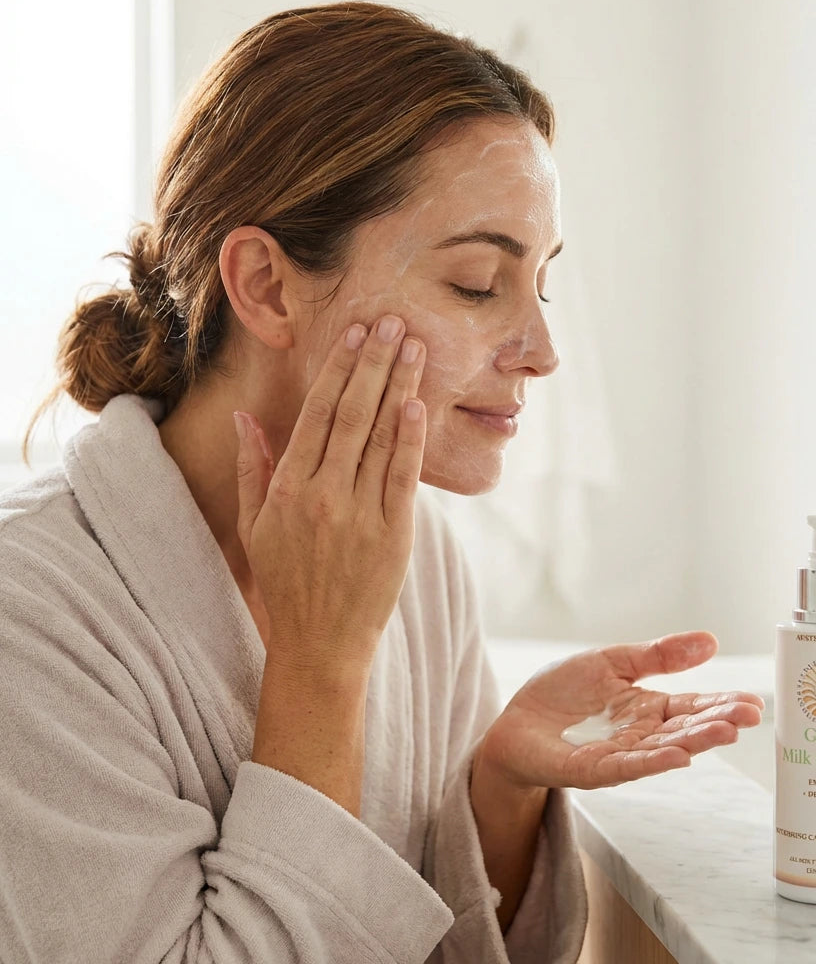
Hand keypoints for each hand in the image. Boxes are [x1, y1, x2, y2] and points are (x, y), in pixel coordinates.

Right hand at [233, 314, 425, 661]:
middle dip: (374, 364)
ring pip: (381, 437)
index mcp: (287, 490)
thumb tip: (245, 418)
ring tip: (414, 348)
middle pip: (352, 415)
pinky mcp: (393, 535)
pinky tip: (417, 403)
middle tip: (393, 322)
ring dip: (399, 387)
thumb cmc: (286, 582)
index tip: (356, 335)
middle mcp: (323, 496)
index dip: (338, 371)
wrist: (320, 644)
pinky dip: (411, 438)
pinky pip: (404, 477)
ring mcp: (360, 515)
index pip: (316, 415)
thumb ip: (253, 468)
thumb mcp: (255, 527)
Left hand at [476, 631, 763, 790]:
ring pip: (665, 749)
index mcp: (649, 708)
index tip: (755, 702)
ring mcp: (621, 754)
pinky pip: (628, 766)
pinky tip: (679, 757)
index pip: (693, 706)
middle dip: (719, 722)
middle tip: (750, 715)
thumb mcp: (614, 661)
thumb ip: (659, 655)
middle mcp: (642, 735)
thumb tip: (710, 640)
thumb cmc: (564, 693)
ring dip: (696, 742)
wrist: (516, 722)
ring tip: (726, 732)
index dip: (722, 704)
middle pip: (686, 729)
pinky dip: (654, 762)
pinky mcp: (594, 769)